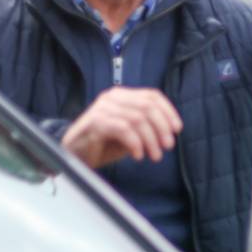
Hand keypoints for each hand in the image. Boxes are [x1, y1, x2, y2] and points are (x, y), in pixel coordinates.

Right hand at [61, 87, 182, 167]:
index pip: (152, 96)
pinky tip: (138, 155)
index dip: (168, 112)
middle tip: (168, 146)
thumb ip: (148, 127)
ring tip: (155, 156)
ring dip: (151, 140)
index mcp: (123, 95)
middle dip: (162, 128)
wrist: (74, 155)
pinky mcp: (95, 122)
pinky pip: (123, 129)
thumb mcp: (131, 133)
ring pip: (137, 119)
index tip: (177, 130)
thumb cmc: (105, 143)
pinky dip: (135, 143)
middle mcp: (113, 98)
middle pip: (147, 106)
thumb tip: (171, 132)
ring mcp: (102, 108)